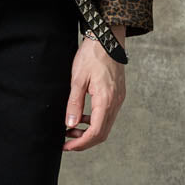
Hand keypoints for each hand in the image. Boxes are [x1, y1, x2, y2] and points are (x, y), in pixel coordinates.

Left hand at [62, 32, 126, 150]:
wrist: (107, 38)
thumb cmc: (91, 55)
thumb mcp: (77, 79)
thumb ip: (74, 104)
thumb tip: (70, 125)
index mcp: (106, 100)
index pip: (95, 132)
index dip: (80, 143)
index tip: (66, 147)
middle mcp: (115, 102)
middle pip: (102, 133)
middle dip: (84, 142)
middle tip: (66, 143)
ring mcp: (119, 99)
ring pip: (106, 126)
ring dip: (89, 132)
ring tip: (70, 130)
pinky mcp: (118, 95)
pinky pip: (108, 116)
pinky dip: (95, 122)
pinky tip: (82, 118)